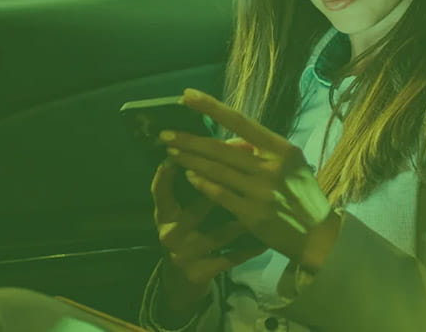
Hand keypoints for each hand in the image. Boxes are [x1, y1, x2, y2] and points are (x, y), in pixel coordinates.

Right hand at [151, 156, 265, 319]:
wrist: (183, 278)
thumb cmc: (188, 231)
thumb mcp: (183, 209)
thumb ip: (197, 183)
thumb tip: (225, 146)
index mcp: (164, 214)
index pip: (160, 191)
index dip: (166, 174)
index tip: (179, 157)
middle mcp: (170, 234)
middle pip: (194, 213)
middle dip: (218, 196)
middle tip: (242, 181)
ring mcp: (184, 256)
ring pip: (217, 236)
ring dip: (240, 224)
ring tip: (262, 212)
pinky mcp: (199, 273)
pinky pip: (229, 260)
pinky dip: (248, 250)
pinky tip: (265, 242)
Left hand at [163, 89, 342, 270]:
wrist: (319, 236)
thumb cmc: (302, 195)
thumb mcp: (291, 165)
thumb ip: (261, 152)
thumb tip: (230, 142)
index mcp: (282, 149)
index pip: (240, 122)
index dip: (211, 107)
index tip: (186, 95)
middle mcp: (272, 167)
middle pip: (221, 148)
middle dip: (189, 140)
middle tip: (165, 134)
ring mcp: (262, 191)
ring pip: (217, 170)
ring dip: (190, 160)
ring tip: (171, 152)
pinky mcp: (253, 214)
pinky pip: (220, 194)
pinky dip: (203, 184)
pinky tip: (188, 175)